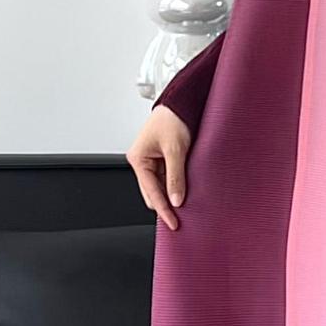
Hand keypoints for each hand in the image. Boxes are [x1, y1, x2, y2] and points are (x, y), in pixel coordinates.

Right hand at [127, 105, 190, 230]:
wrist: (181, 102)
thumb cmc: (173, 118)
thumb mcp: (175, 149)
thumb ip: (175, 176)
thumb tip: (176, 199)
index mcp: (138, 159)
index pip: (151, 192)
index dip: (163, 210)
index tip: (173, 224)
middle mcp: (142, 161)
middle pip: (153, 193)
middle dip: (167, 205)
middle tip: (183, 220)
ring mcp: (152, 161)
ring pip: (161, 187)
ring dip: (172, 196)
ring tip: (188, 209)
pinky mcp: (163, 159)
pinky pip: (168, 179)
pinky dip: (176, 186)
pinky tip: (186, 193)